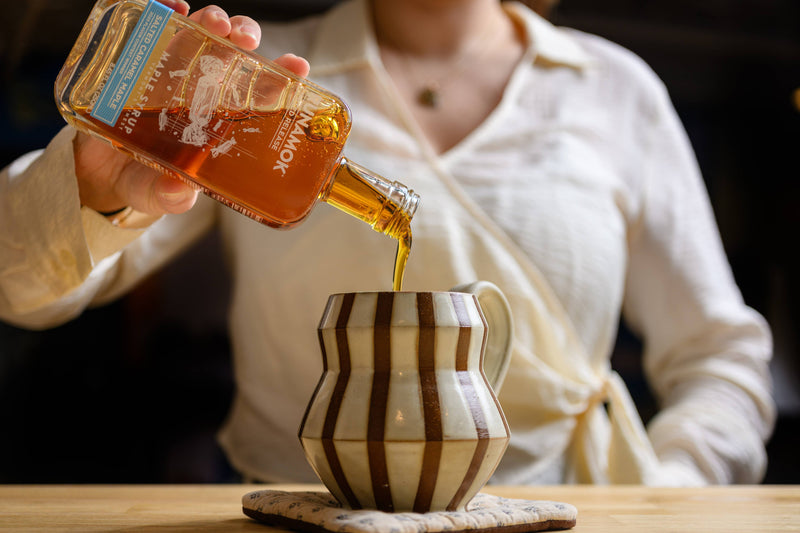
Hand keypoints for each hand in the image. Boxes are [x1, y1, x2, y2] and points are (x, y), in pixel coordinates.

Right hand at [74, 0, 309, 216]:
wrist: (99, 175)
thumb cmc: (146, 184)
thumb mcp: (160, 196)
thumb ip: (172, 197)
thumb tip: (179, 193)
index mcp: (222, 121)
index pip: (260, 94)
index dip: (282, 78)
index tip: (296, 66)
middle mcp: (203, 91)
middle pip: (234, 53)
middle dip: (246, 36)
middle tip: (244, 40)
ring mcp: (173, 73)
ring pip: (201, 34)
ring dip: (212, 20)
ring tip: (213, 24)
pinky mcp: (139, 61)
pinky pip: (155, 27)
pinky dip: (165, 10)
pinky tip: (172, 7)